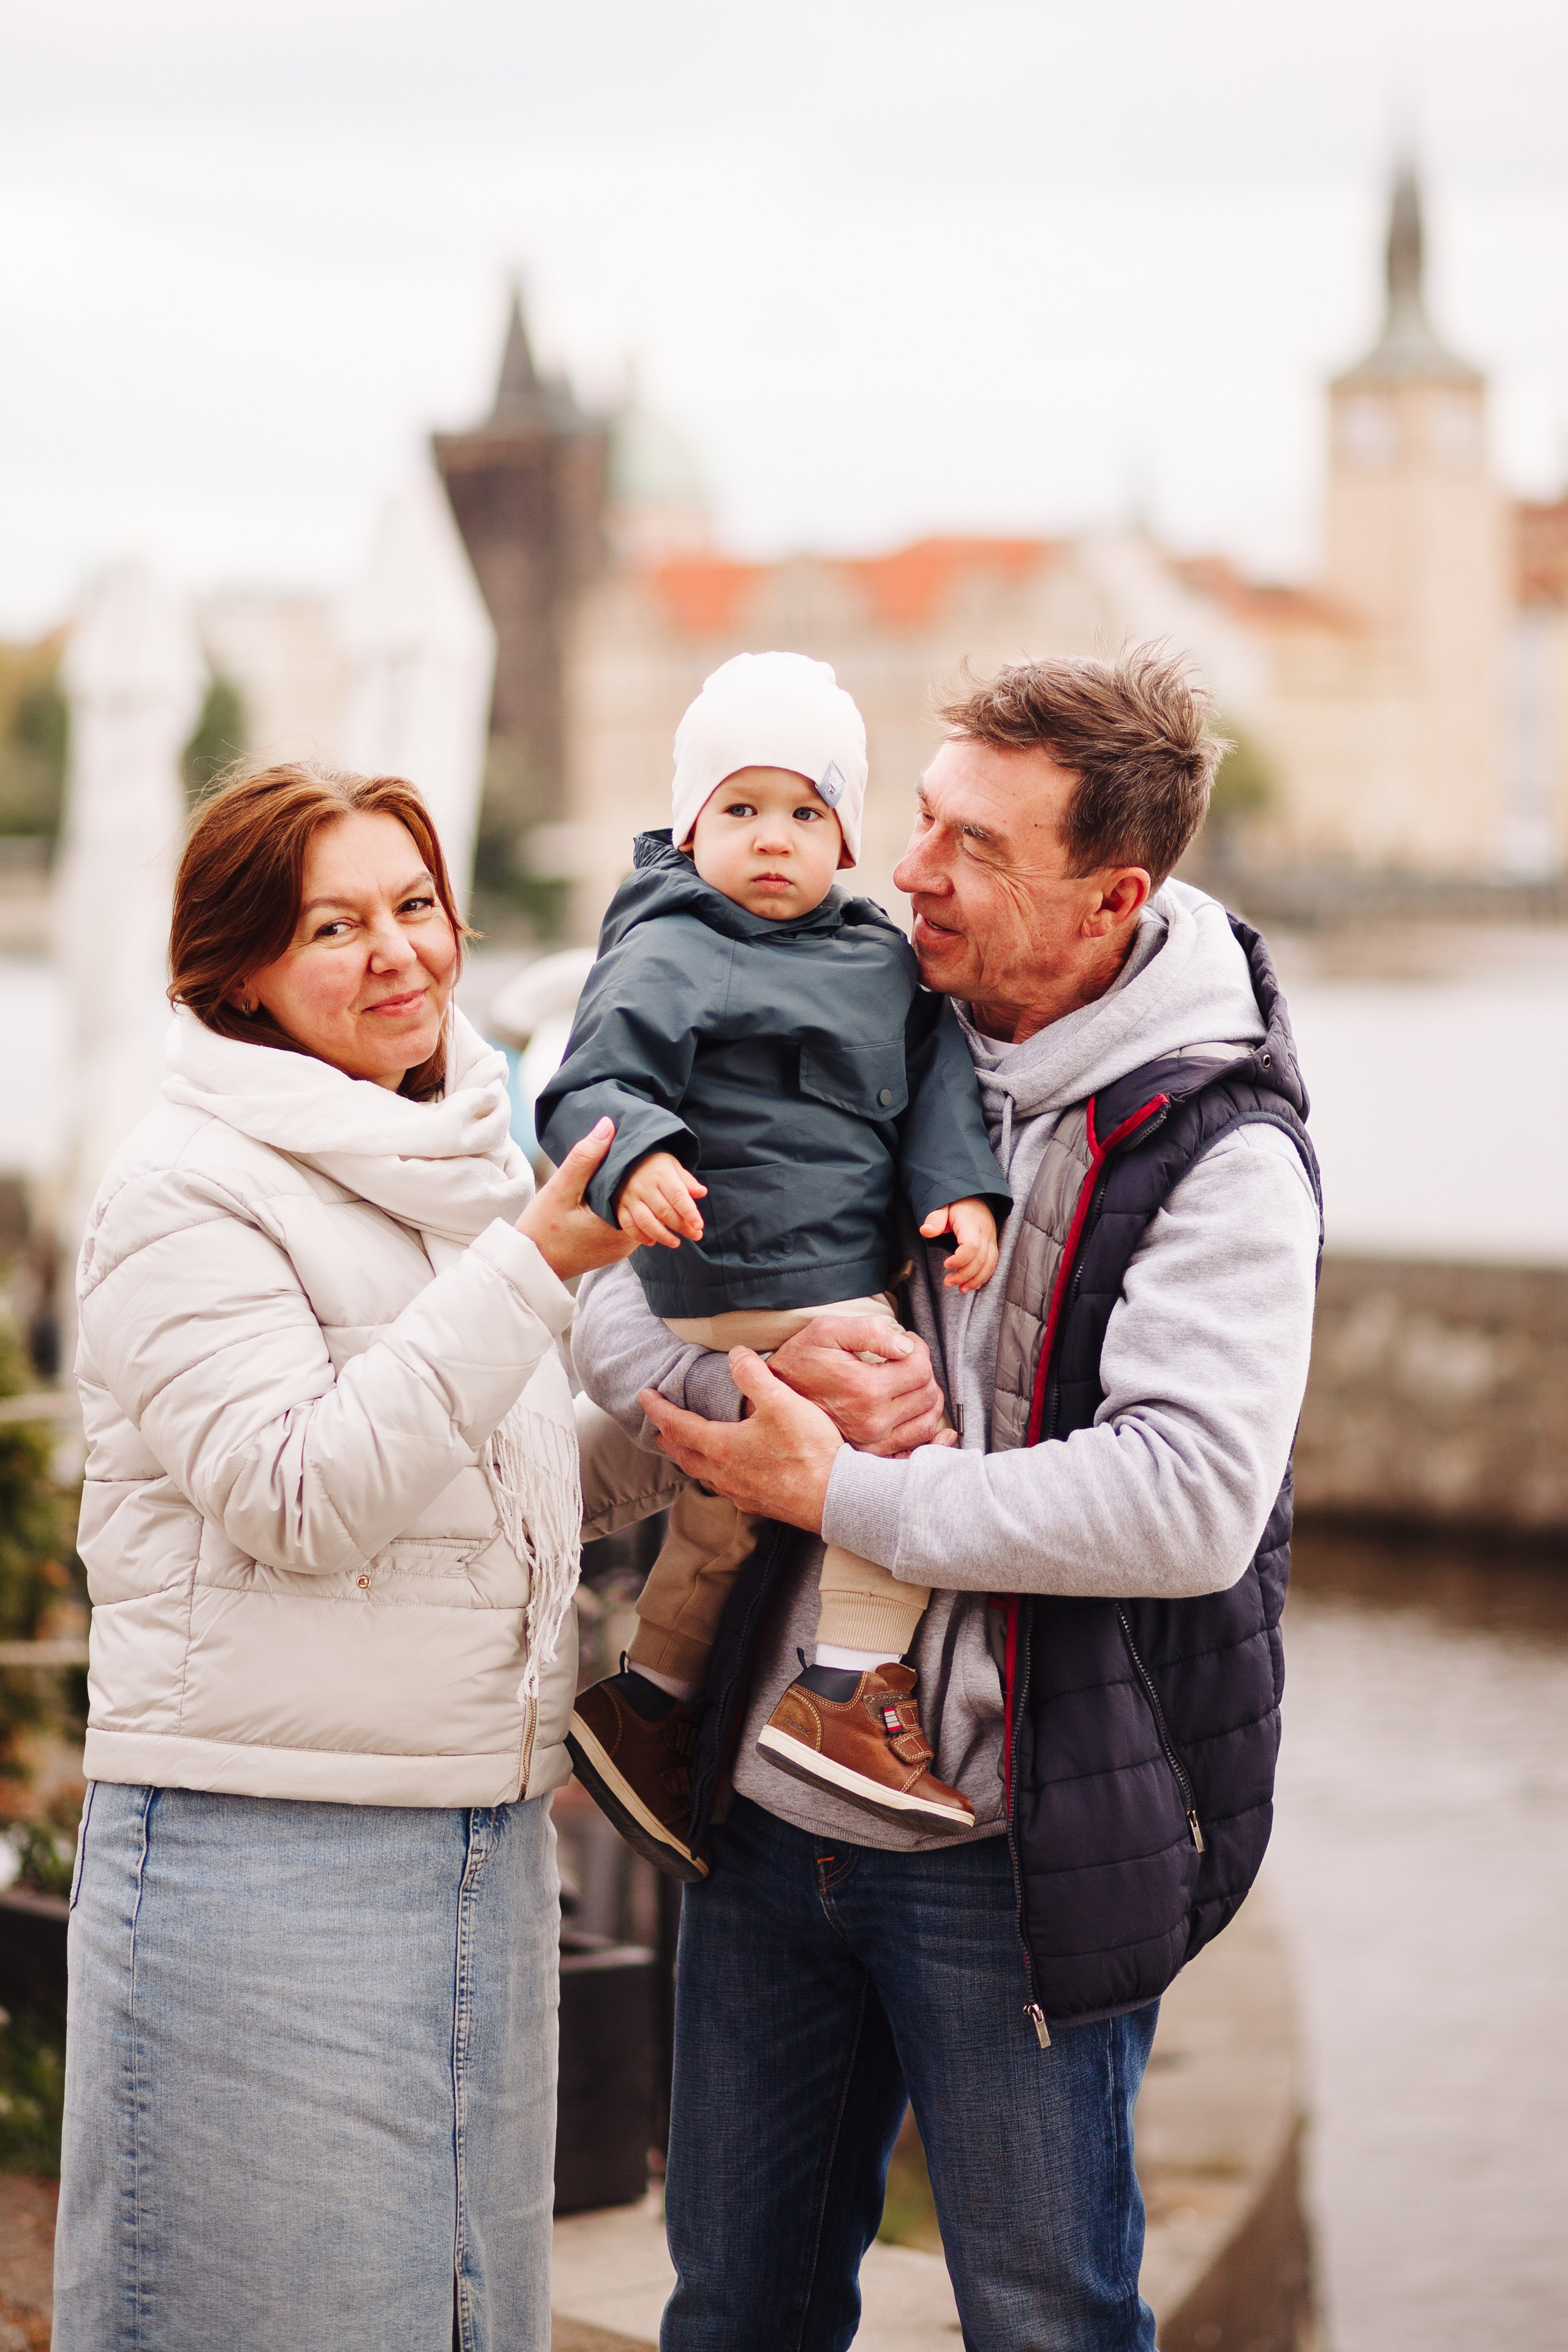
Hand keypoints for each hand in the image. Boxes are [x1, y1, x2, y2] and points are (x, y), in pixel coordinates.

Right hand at [516, 1119, 639, 1279]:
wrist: (528, 1267)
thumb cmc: (542, 1230)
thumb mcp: (561, 1189)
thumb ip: (585, 1157)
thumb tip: (608, 1126)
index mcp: (622, 1227)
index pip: (651, 1195)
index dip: (647, 1171)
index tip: (639, 1151)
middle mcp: (628, 1243)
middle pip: (647, 1205)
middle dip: (641, 1181)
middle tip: (633, 1156)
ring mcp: (620, 1249)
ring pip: (638, 1214)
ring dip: (631, 1195)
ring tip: (622, 1171)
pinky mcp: (611, 1251)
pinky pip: (626, 1224)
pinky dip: (621, 1208)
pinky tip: (609, 1193)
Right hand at [617, 1150, 707, 1249]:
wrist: (625, 1161)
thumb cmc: (656, 1166)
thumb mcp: (673, 1166)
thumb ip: (687, 1181)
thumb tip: (702, 1192)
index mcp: (660, 1173)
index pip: (677, 1196)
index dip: (689, 1212)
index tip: (699, 1225)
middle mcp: (643, 1186)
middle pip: (664, 1212)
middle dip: (681, 1227)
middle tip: (696, 1235)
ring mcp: (629, 1197)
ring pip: (646, 1221)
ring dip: (662, 1236)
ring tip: (676, 1243)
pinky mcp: (619, 1206)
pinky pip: (628, 1225)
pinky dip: (640, 1236)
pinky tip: (652, 1241)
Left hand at [638, 1350, 842, 1531]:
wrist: (835, 1498)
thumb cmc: (808, 1450)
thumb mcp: (781, 1401)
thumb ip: (753, 1375)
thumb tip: (735, 1354)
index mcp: (721, 1446)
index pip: (677, 1425)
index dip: (657, 1409)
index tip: (644, 1396)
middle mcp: (723, 1474)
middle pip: (684, 1456)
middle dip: (669, 1439)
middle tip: (659, 1429)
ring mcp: (740, 1493)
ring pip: (704, 1475)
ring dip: (691, 1460)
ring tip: (689, 1451)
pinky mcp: (759, 1504)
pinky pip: (726, 1489)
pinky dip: (717, 1476)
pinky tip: (730, 1474)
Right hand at [767, 1315, 953, 1456]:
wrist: (773, 1398)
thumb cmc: (800, 1361)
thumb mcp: (826, 1331)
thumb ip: (869, 1331)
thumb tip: (906, 1346)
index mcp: (864, 1389)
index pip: (920, 1367)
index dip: (919, 1348)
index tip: (906, 1342)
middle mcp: (872, 1421)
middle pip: (927, 1393)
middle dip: (923, 1372)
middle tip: (906, 1361)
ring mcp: (872, 1443)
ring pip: (927, 1421)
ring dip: (927, 1398)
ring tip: (910, 1384)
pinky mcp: (871, 1456)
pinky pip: (916, 1449)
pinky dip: (932, 1437)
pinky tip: (935, 1424)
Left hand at [920, 1197, 998, 1292]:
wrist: (976, 1196)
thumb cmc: (956, 1203)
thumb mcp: (941, 1206)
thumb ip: (934, 1219)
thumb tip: (925, 1231)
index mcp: (971, 1223)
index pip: (972, 1246)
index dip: (960, 1260)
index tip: (945, 1265)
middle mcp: (985, 1232)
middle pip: (980, 1259)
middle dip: (964, 1275)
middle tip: (947, 1282)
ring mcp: (991, 1239)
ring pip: (989, 1264)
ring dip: (975, 1280)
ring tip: (960, 1289)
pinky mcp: (992, 1245)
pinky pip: (992, 1264)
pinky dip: (983, 1276)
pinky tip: (972, 1285)